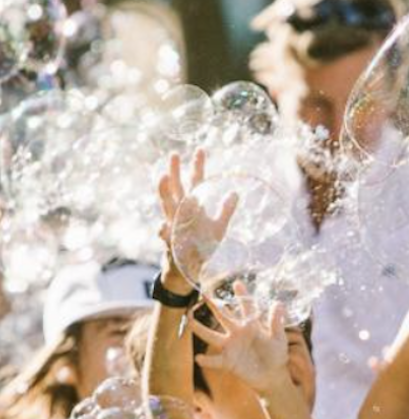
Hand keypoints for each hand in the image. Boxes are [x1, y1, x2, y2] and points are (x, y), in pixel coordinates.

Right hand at [159, 150, 236, 289]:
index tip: (201, 149)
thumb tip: (235, 193)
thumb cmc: (203, 246)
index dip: (198, 167)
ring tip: (162, 177)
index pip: (195, 183)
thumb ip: (226, 210)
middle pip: (176, 189)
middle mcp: (180, 213)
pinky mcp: (170, 243)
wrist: (189, 269)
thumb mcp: (219, 227)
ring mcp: (172, 226)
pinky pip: (164, 236)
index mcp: (193, 206)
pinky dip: (163, 231)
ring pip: (166, 207)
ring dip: (164, 193)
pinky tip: (162, 226)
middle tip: (174, 154)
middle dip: (175, 172)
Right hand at [189, 286, 288, 393]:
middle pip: (223, 317)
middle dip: (214, 306)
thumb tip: (279, 304)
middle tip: (204, 293)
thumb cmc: (277, 355)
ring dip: (200, 329)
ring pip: (211, 336)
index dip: (242, 295)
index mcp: (251, 325)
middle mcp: (237, 333)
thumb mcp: (278, 338)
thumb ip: (276, 322)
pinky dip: (207, 360)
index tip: (237, 283)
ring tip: (188, 319)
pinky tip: (199, 358)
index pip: (246, 307)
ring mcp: (230, 346)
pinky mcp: (228, 362)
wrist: (272, 375)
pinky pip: (215, 360)